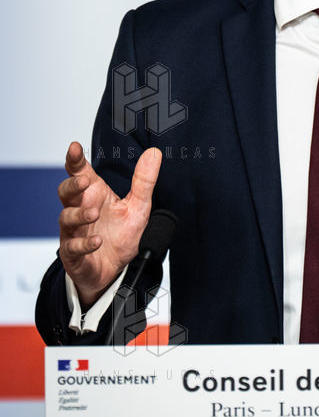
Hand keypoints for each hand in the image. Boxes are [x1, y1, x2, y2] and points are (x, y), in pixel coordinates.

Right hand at [58, 141, 161, 307]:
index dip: (75, 159)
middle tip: (85, 181)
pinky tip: (96, 242)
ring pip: (66, 217)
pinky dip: (83, 244)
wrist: (114, 270)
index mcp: (94, 194)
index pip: (80, 172)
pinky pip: (72, 247)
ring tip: (94, 214)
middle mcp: (81, 209)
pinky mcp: (74, 253)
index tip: (74, 147)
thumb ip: (144, 181)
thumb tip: (154, 153)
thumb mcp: (138, 206)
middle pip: (65, 191)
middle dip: (72, 184)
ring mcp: (74, 231)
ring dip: (79, 214)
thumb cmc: (121, 235)